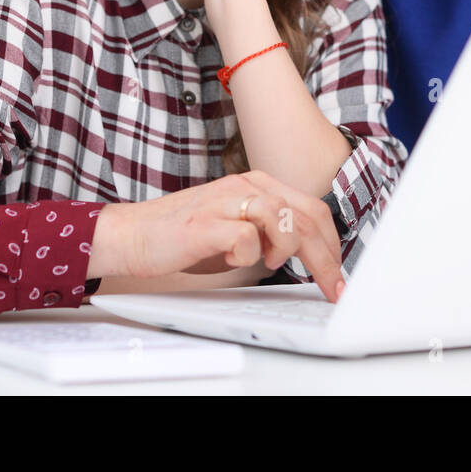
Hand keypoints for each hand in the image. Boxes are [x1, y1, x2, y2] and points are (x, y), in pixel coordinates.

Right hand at [91, 171, 345, 301]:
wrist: (133, 234)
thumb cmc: (184, 236)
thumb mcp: (236, 229)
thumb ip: (268, 234)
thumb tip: (305, 255)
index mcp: (256, 184)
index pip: (311, 209)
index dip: (331, 243)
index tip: (337, 273)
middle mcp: (245, 186)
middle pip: (306, 217)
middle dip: (326, 257)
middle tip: (332, 286)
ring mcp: (226, 202)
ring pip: (284, 220)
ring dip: (285, 251)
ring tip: (268, 263)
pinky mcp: (206, 223)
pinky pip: (246, 239)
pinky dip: (246, 257)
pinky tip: (231, 259)